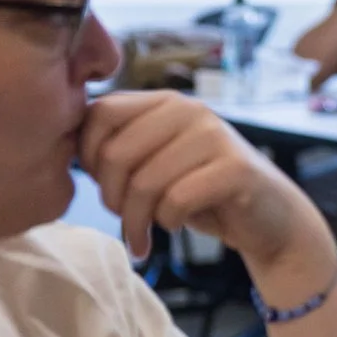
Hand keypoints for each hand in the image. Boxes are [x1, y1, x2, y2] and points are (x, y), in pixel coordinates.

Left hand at [78, 92, 336, 301]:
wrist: (270, 219)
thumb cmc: (204, 193)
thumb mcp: (157, 162)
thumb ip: (122, 146)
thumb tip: (66, 148)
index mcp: (165, 102)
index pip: (99, 114)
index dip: (87, 155)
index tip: (102, 185)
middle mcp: (190, 110)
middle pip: (116, 154)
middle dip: (111, 197)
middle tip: (124, 218)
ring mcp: (216, 137)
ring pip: (144, 183)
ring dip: (137, 220)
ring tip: (143, 235)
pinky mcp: (236, 170)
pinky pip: (177, 201)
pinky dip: (168, 223)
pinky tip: (177, 228)